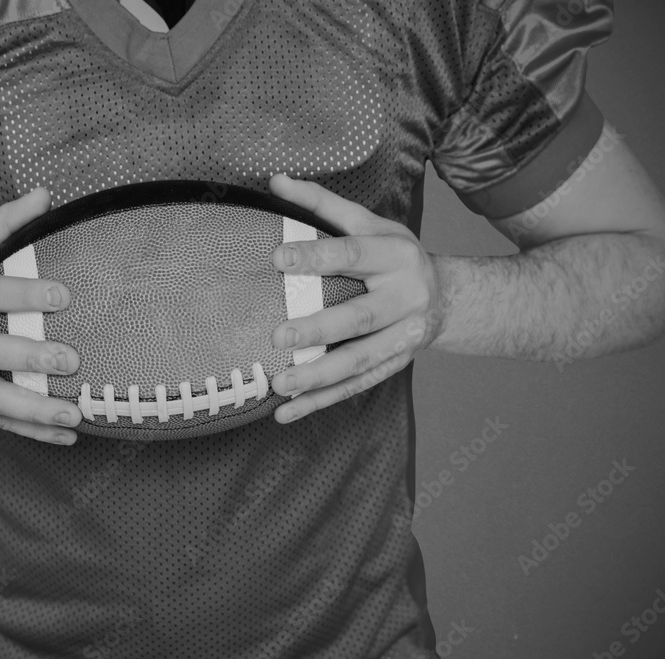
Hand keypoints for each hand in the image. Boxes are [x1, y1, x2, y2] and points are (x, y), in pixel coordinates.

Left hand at [268, 174, 443, 422]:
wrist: (448, 298)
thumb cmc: (395, 255)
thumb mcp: (369, 223)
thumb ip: (322, 204)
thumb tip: (275, 180)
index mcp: (395, 256)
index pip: (352, 254)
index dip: (316, 256)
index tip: (278, 257)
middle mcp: (404, 299)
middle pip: (359, 317)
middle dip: (319, 328)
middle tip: (279, 335)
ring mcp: (402, 338)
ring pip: (359, 362)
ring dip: (318, 377)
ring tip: (281, 384)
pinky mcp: (394, 365)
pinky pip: (355, 386)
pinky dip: (320, 402)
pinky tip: (287, 412)